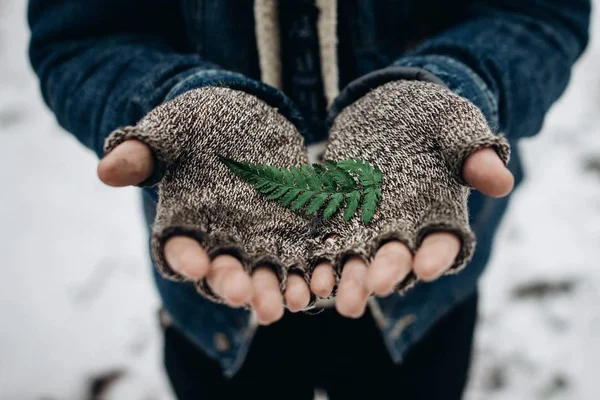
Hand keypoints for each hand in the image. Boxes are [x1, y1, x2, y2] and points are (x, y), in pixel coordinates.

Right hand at [98, 86, 333, 324]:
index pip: (177, 249)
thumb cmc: (196, 123)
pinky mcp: (292, 233)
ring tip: (286, 301)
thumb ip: (142, 152)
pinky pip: (301, 259)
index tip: (193, 263)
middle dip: (232, 285)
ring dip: (274, 290)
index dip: (183, 257)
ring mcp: (257, 241)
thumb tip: (106, 170)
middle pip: (223, 273)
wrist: (244, 115)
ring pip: (264, 275)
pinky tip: (320, 282)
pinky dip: (309, 273)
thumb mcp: (169, 130)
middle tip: (243, 294)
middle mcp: (219, 241)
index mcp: (183, 224)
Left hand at [307, 79, 512, 317]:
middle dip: (388, 274)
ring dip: (352, 282)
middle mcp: (406, 230)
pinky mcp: (338, 220)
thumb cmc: (430, 117)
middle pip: (398, 260)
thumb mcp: (455, 126)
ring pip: (362, 263)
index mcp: (441, 215)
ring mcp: (370, 228)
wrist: (387, 109)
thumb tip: (503, 182)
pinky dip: (322, 264)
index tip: (427, 267)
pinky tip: (313, 279)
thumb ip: (474, 153)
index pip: (444, 242)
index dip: (437, 255)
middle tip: (377, 287)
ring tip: (340, 299)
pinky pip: (330, 245)